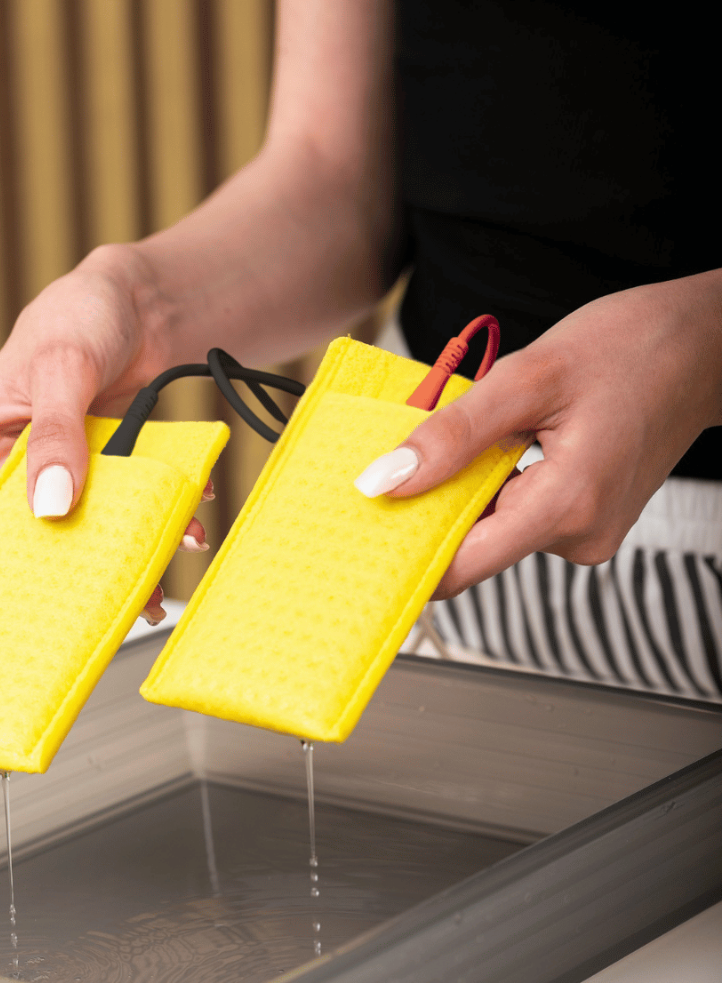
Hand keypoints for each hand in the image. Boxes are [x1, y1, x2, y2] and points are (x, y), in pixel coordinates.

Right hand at [0, 244, 210, 621]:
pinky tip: (189, 522)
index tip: (54, 593)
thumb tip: (51, 505)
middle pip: (32, 541)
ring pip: (81, 536)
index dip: (9, 563)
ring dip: (126, 553)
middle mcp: (4, 474)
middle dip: (79, 569)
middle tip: (121, 597)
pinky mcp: (96, 481)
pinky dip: (154, 522)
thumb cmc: (80, 316)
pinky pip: (120, 514)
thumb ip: (57, 435)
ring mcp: (53, 481)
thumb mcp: (63, 369)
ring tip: (163, 576)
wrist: (140, 303)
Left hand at [355, 271, 721, 597]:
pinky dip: (494, 485)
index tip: (364, 529)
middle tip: (408, 456)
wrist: (707, 346)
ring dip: (467, 488)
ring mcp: (585, 534)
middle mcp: (579, 537)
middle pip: (472, 546)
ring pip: (493, 528)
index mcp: (566, 507)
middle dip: (433, 504)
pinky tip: (501, 445)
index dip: (406, 552)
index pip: (460, 567)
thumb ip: (453, 434)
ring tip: (476, 433)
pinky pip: (516, 514)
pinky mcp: (584, 520)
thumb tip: (386, 480)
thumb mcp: (528, 377)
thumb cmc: (634, 347)